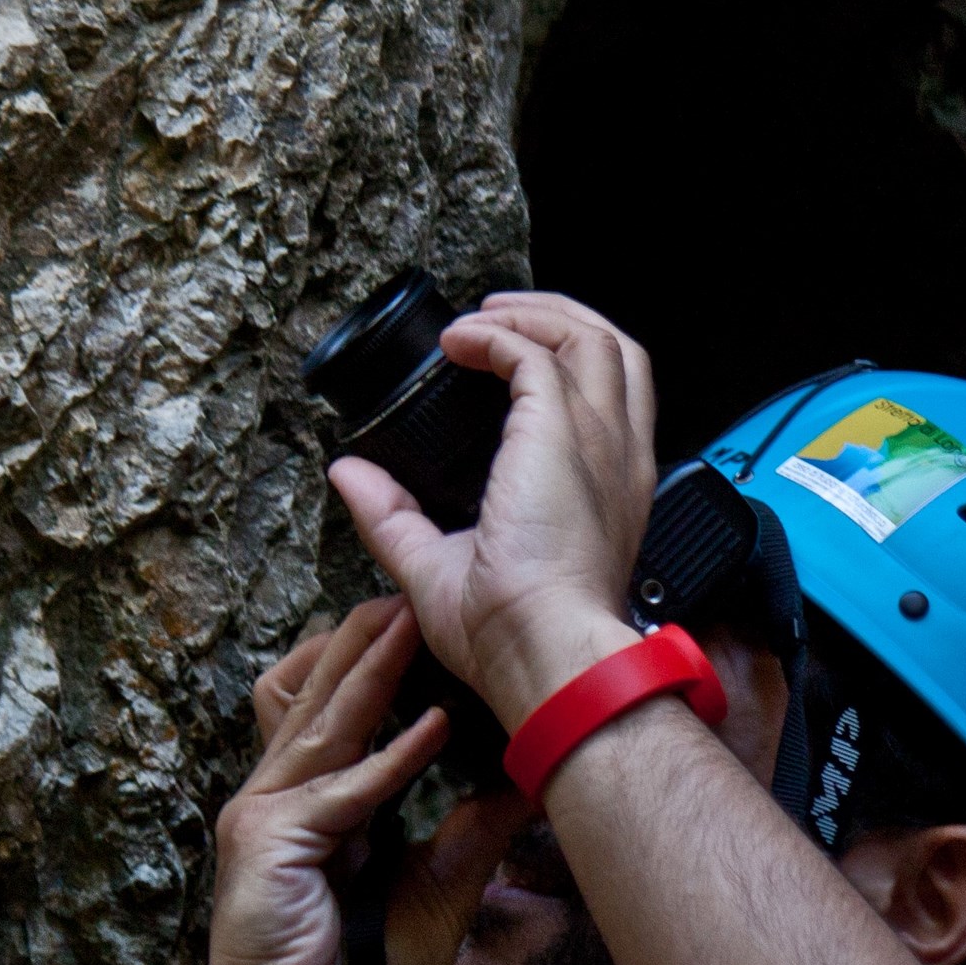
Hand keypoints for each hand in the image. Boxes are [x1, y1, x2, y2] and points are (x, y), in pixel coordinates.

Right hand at [198, 601, 532, 964]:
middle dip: (361, 644)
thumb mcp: (436, 890)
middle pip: (318, 699)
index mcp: (311, 805)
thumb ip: (470, 831)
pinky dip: (389, 758)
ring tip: (406, 618)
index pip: (337, 716)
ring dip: (369, 672)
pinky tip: (432, 726)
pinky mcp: (267, 839)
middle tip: (406, 591)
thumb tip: (526, 782)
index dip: (373, 669)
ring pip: (323, 724)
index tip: (421, 626)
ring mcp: (265, 812)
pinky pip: (340, 788)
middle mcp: (279, 796)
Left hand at [327, 292, 660, 729]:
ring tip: (483, 316)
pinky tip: (457, 343)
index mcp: (606, 492)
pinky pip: (533, 353)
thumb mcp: (436, 563)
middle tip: (502, 316)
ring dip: (535, 314)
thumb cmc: (509, 633)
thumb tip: (349, 475)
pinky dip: (495, 336)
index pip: (612, 403)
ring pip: (592, 336)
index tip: (513, 360)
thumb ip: (392, 515)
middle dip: (561, 318)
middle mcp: (615, 459)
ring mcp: (598, 441)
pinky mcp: (562, 429)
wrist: (540, 650)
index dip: (569, 368)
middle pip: (616, 350)